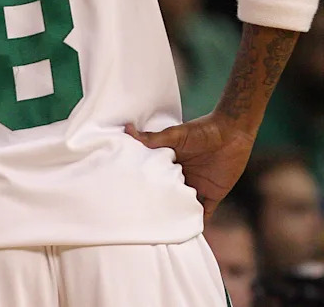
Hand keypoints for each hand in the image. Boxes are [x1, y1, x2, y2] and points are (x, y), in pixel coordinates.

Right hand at [125, 112, 256, 220]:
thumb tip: (127, 129)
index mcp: (170, 162)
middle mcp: (181, 175)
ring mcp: (197, 185)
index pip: (155, 177)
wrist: (233, 132)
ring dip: (177, 214)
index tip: (130, 197)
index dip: (145, 186)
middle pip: (168, 193)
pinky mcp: (214, 193)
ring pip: (184, 204)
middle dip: (159, 204)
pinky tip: (190, 232)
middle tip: (144, 219)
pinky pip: (206, 211)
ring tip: (162, 230)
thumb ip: (153, 138)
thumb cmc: (203, 130)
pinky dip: (199, 221)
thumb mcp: (175, 135)